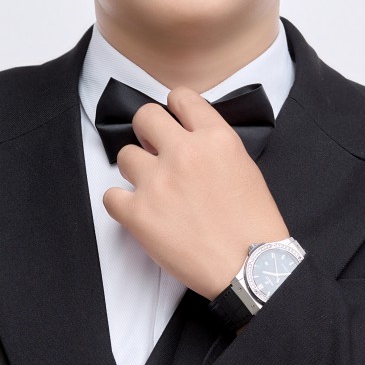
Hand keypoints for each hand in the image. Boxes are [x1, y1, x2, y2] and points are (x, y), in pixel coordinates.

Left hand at [101, 87, 289, 299]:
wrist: (250, 267)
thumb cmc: (254, 225)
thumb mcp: (245, 168)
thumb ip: (214, 146)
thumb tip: (189, 140)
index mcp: (215, 139)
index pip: (181, 98)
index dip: (174, 110)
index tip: (173, 124)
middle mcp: (184, 154)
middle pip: (145, 116)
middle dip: (148, 132)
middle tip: (156, 153)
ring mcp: (158, 183)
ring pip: (124, 155)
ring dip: (136, 171)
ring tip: (154, 191)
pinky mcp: (139, 214)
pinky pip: (111, 196)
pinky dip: (121, 204)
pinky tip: (139, 213)